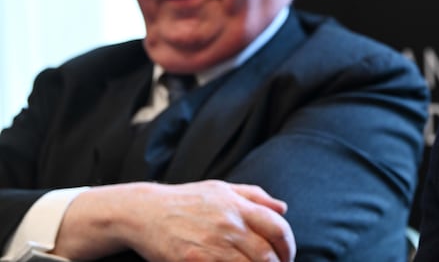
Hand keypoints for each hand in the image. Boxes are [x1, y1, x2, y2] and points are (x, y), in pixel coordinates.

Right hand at [54, 180, 295, 261]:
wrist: (145, 212)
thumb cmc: (187, 200)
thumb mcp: (222, 189)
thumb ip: (255, 197)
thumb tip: (283, 209)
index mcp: (238, 206)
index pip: (278, 228)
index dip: (289, 246)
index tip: (287, 256)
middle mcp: (228, 225)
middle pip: (266, 254)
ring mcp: (211, 246)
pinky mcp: (194, 261)